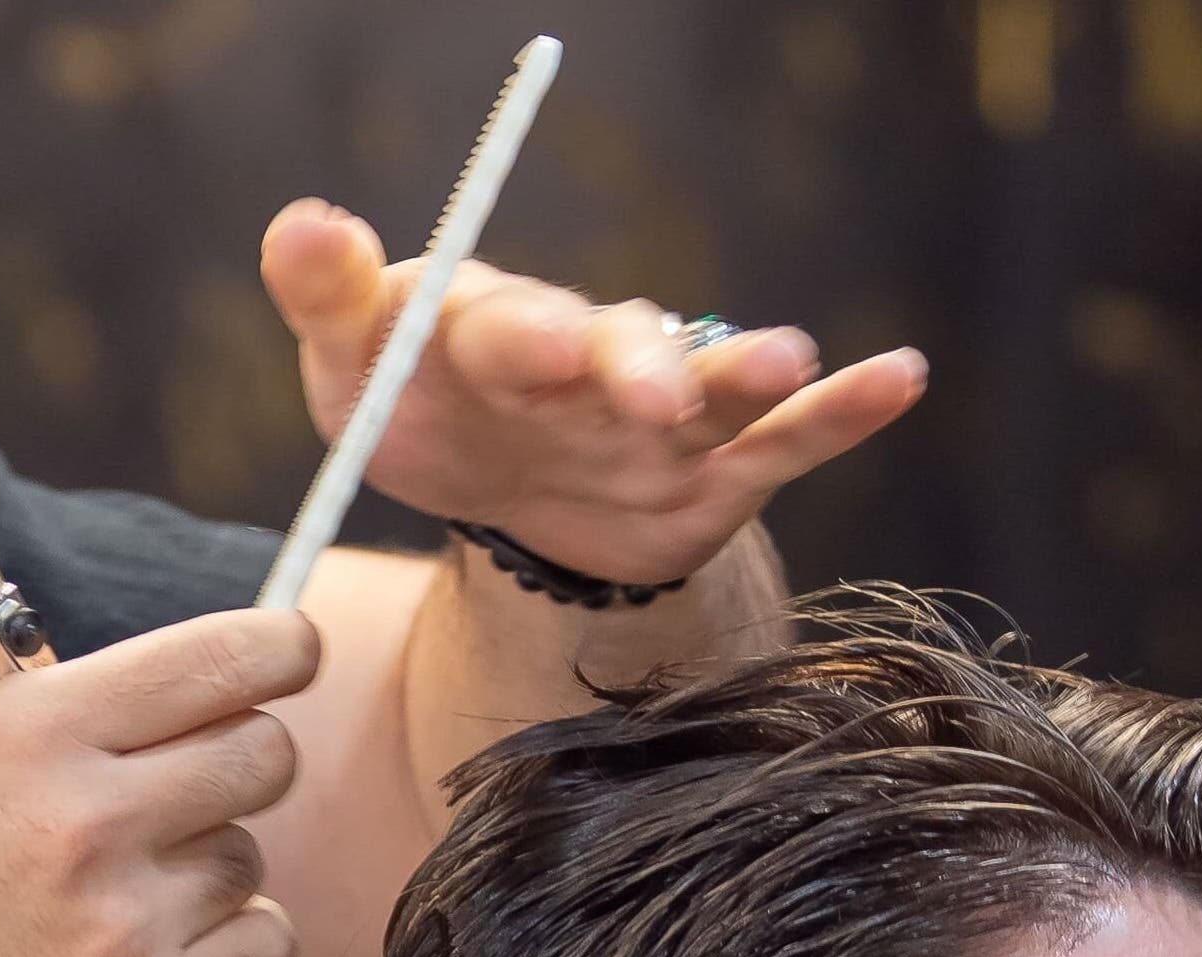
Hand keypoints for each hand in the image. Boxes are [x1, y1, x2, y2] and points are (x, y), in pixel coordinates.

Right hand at [0, 613, 318, 956]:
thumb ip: (52, 720)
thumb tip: (173, 691)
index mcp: (27, 730)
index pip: (223, 657)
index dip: (279, 651)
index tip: (288, 659)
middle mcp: (83, 817)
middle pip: (264, 754)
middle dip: (240, 766)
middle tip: (188, 794)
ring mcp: (118, 923)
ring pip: (250, 859)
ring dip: (205, 873)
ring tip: (109, 901)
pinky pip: (260, 950)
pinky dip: (229, 951)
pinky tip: (155, 954)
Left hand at [259, 198, 928, 584]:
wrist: (492, 491)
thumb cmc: (418, 409)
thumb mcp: (356, 367)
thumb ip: (332, 298)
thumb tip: (302, 219)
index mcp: (497, 331)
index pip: (504, 326)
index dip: (518, 337)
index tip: (527, 348)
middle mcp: (591, 360)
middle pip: (617, 353)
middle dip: (629, 370)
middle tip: (641, 394)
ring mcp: (662, 416)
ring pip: (710, 390)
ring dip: (744, 375)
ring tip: (784, 363)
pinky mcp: (716, 474)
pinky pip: (786, 444)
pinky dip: (842, 412)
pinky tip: (900, 377)